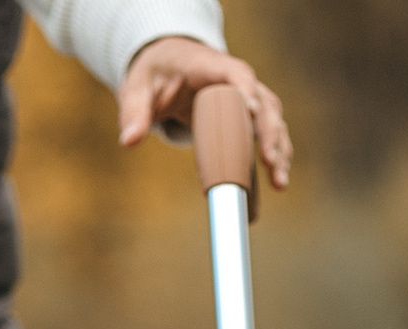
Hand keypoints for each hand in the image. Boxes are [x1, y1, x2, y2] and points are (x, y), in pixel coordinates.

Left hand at [117, 37, 292, 190]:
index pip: (236, 73)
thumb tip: (129, 141)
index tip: (252, 112)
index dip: (246, 91)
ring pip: (272, 120)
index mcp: (209, 65)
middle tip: (269, 162)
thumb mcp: (137, 88)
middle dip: (269, 133)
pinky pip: (268, 133)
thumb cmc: (155, 74)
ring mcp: (248, 97)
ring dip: (278, 150)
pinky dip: (275, 155)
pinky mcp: (249, 116)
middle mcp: (236, 80)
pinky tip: (276, 182)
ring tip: (278, 183)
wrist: (170, 66)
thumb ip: (134, 112)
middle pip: (263, 102)